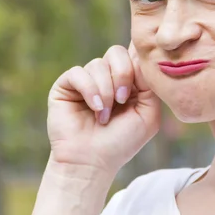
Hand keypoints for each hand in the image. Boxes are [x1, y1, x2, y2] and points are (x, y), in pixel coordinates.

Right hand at [46, 43, 160, 172]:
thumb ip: (149, 84)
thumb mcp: (148, 113)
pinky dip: (90, 91)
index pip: (133, 54)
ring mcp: (86, 79)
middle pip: (117, 52)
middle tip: (123, 100)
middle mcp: (106, 76)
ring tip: (105, 115)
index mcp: (127, 80)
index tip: (140, 79)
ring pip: (98, 64)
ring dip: (106, 91)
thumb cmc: (122, 141)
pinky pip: (78, 73)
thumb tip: (139, 57)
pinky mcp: (66, 86)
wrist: (93, 161)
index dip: (137, 59)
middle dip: (123, 74)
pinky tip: (95, 109)